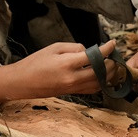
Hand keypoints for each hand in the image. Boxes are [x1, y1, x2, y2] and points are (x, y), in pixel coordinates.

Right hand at [0, 40, 118, 105]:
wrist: (23, 82)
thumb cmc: (35, 62)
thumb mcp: (54, 48)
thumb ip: (74, 48)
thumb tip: (88, 51)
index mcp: (68, 64)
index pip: (95, 56)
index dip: (107, 49)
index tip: (113, 43)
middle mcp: (73, 78)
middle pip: (101, 72)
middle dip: (111, 62)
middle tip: (114, 54)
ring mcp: (73, 88)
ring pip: (99, 83)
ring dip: (109, 74)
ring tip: (112, 64)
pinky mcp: (72, 93)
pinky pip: (92, 89)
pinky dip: (101, 82)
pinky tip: (102, 75)